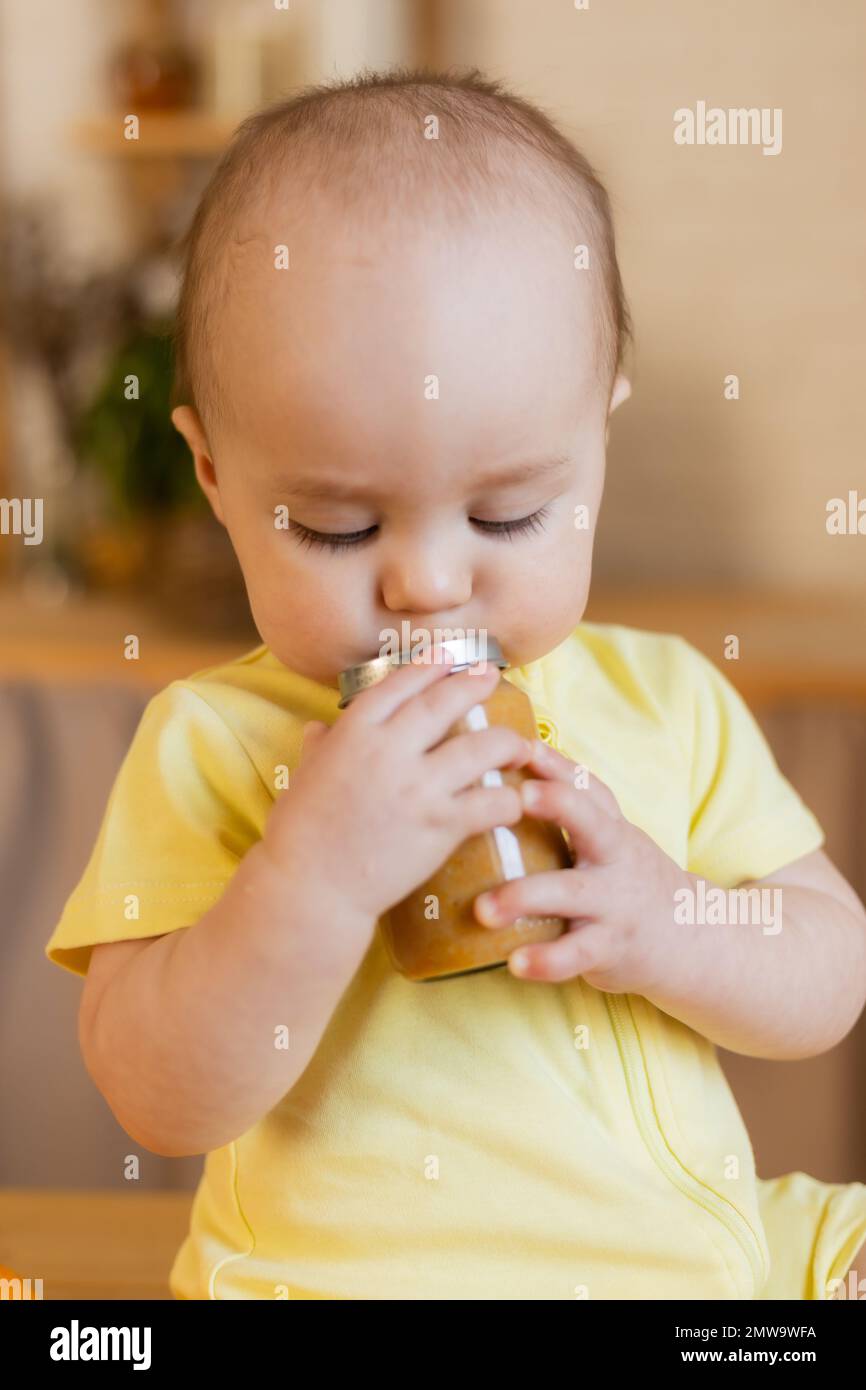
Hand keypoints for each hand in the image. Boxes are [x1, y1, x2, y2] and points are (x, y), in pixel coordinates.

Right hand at [260, 654, 534, 924]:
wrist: (311, 888)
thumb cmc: (300, 834)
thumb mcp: (304, 777)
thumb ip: (319, 748)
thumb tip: (317, 728)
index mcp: (353, 733)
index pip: (399, 684)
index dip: (429, 665)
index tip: (449, 655)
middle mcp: (388, 751)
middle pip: (443, 703)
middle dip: (474, 684)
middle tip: (492, 676)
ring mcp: (418, 787)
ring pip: (479, 748)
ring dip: (505, 741)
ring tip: (519, 744)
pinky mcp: (439, 826)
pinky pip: (490, 803)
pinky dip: (507, 799)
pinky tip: (513, 800)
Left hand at [472, 739, 686, 989]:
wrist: (693, 938)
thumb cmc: (627, 878)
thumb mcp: (609, 838)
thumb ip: (570, 810)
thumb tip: (506, 766)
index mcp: (608, 826)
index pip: (586, 784)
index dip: (556, 764)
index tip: (523, 745)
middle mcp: (614, 857)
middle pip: (590, 822)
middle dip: (555, 805)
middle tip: (513, 799)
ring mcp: (614, 902)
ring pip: (571, 893)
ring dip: (526, 897)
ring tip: (484, 908)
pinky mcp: (610, 947)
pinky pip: (576, 954)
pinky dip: (547, 960)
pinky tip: (515, 963)